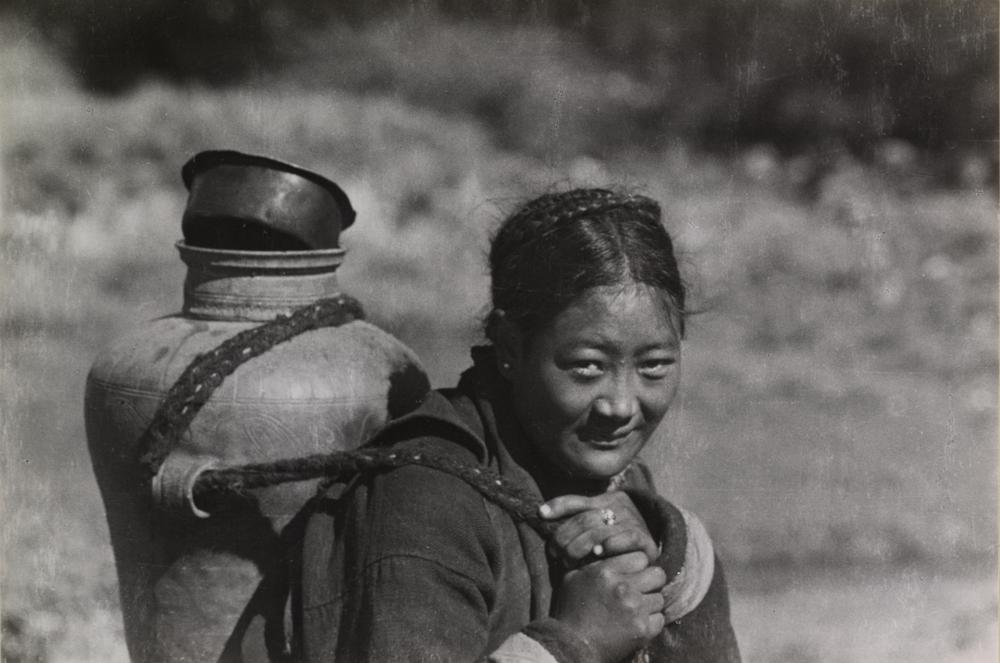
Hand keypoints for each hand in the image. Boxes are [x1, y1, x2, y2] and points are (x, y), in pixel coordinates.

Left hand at [540, 492, 658, 566]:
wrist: (651, 552)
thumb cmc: (615, 539)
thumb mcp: (595, 522)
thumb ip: (572, 513)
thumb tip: (541, 512)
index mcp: (607, 499)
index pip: (577, 502)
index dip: (558, 507)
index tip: (541, 515)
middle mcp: (621, 507)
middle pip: (585, 520)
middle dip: (566, 537)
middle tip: (556, 553)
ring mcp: (634, 523)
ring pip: (600, 531)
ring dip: (581, 546)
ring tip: (568, 560)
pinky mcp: (645, 540)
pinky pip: (626, 539)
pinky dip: (610, 545)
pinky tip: (597, 553)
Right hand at [551, 551, 666, 662]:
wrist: (571, 646)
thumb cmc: (570, 611)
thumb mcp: (574, 577)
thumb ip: (595, 562)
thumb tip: (605, 547)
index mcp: (606, 571)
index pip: (641, 557)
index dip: (638, 566)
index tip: (632, 575)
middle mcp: (623, 587)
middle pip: (657, 575)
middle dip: (650, 582)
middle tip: (640, 591)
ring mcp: (635, 609)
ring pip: (660, 598)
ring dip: (650, 603)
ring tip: (635, 610)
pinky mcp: (642, 630)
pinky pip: (660, 619)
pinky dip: (651, 622)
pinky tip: (636, 623)